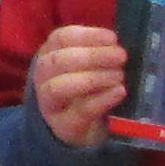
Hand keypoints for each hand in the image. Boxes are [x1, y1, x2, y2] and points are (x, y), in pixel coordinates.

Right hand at [23, 25, 128, 149]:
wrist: (76, 129)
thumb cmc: (85, 89)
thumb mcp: (87, 67)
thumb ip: (99, 52)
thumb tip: (121, 44)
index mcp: (49, 54)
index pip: (61, 38)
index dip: (88, 36)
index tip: (113, 38)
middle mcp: (43, 76)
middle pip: (59, 61)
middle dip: (92, 56)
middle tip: (121, 56)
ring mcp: (49, 103)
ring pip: (61, 86)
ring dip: (93, 78)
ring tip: (119, 76)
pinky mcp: (64, 125)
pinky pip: (80, 111)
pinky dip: (102, 99)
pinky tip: (119, 92)